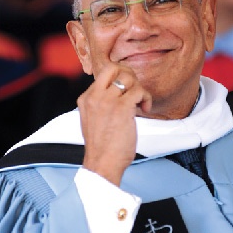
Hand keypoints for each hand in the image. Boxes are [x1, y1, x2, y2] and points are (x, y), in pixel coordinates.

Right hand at [77, 63, 151, 184]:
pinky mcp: (122, 108)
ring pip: (129, 78)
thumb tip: (120, 92)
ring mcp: (107, 101)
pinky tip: (145, 109)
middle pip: (114, 68)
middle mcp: (94, 96)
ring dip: (140, 89)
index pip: (104, 73)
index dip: (120, 76)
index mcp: (86, 98)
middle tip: (136, 90)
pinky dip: (146, 98)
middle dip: (130, 75)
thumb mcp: (93, 119)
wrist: (102, 164)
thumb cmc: (102, 147)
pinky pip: (139, 91)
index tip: (127, 89)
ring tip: (141, 103)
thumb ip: (101, 104)